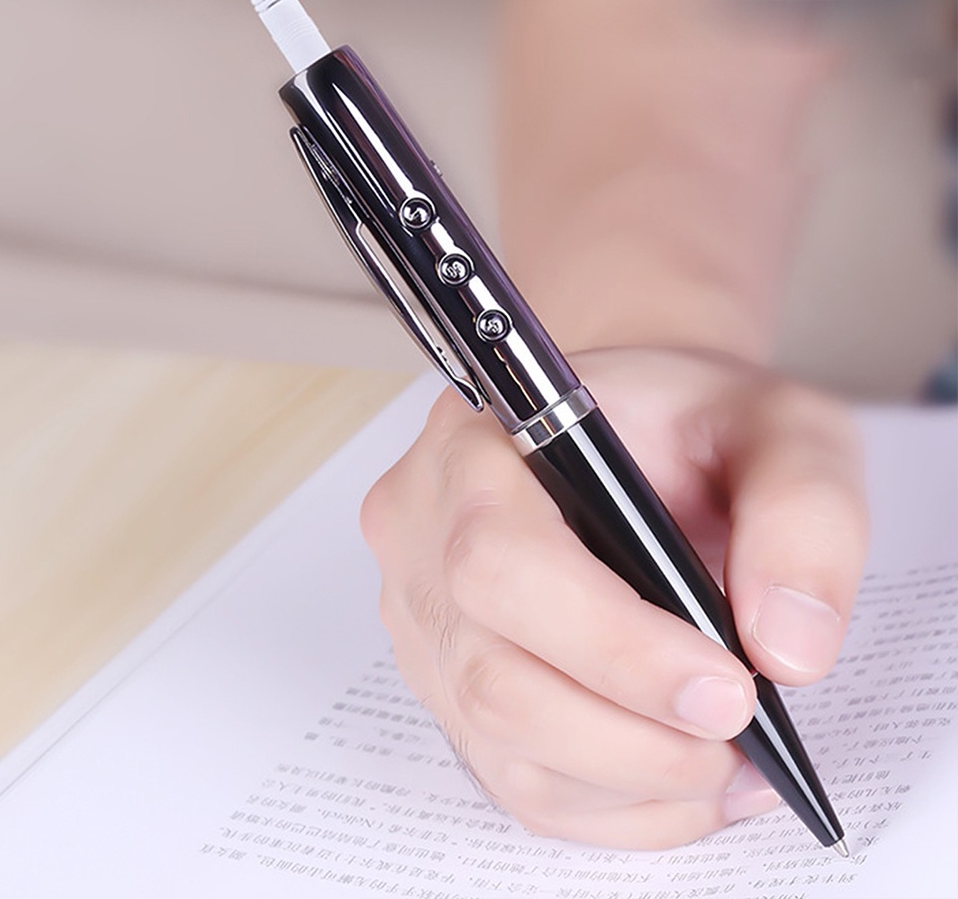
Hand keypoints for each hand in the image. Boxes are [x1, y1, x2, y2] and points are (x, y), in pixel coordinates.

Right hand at [361, 347, 866, 849]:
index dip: (610, 645)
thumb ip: (800, 512)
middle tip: (739, 737)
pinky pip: (514, 776)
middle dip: (633, 738)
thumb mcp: (775, 426)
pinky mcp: (447, 678)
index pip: (502, 561)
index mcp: (479, 444)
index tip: (728, 690)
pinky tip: (681, 776)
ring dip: (630, 782)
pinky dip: (611, 803)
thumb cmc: (687, 421)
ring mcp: (423, 615)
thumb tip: (789, 652)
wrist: (634, 439)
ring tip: (727, 762)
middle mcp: (425, 533)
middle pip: (492, 678)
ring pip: (502, 745)